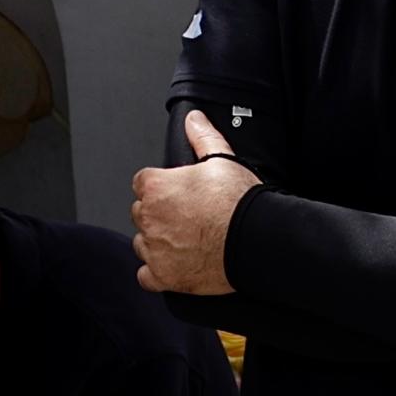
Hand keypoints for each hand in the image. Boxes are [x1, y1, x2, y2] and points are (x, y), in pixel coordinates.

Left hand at [133, 110, 260, 297]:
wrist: (254, 240)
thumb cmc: (238, 202)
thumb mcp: (222, 159)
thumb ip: (203, 136)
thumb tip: (194, 119)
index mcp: (156, 187)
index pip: (142, 183)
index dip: (161, 187)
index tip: (177, 193)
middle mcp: (149, 218)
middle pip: (141, 212)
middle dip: (159, 213)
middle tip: (187, 216)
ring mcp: (154, 249)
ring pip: (142, 243)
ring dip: (157, 241)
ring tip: (186, 239)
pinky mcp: (163, 276)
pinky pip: (147, 275)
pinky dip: (158, 271)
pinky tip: (176, 264)